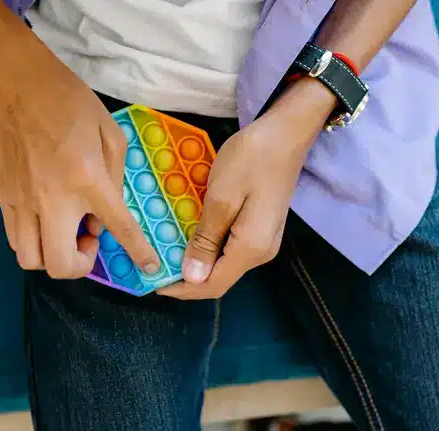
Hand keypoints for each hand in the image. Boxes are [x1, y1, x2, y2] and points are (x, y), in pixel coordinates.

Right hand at [0, 31, 159, 278]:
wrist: (15, 83)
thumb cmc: (70, 103)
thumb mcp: (111, 135)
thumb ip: (115, 179)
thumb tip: (104, 214)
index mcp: (87, 180)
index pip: (118, 229)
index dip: (138, 253)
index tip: (149, 267)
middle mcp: (51, 198)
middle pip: (59, 265)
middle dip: (80, 265)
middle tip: (90, 239)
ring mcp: (21, 201)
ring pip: (30, 259)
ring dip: (54, 255)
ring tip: (67, 230)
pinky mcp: (2, 197)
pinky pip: (16, 239)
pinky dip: (35, 241)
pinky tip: (48, 219)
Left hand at [156, 116, 303, 299]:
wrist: (286, 133)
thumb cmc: (252, 159)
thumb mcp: (221, 197)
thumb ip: (206, 239)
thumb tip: (193, 277)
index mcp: (251, 248)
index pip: (213, 285)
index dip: (182, 289)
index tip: (153, 282)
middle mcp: (260, 253)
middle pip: (219, 278)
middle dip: (186, 277)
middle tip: (156, 264)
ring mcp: (263, 241)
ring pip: (224, 264)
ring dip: (196, 261)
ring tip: (168, 249)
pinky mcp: (261, 229)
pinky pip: (230, 248)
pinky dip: (208, 247)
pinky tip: (190, 234)